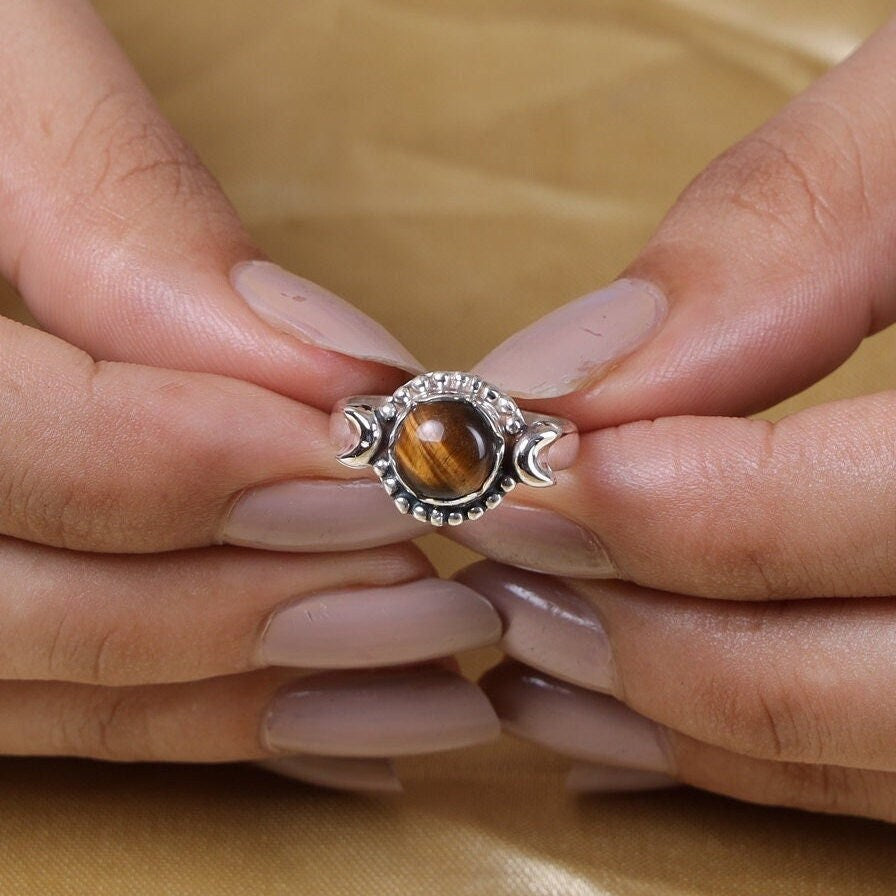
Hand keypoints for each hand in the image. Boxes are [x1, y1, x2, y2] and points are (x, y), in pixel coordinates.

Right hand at [0, 0, 500, 787]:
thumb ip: (121, 212)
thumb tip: (321, 373)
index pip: (4, 443)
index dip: (192, 465)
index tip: (380, 456)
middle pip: (39, 609)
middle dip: (254, 606)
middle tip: (441, 594)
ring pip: (59, 684)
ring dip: (257, 696)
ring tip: (433, 682)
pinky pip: (63, 708)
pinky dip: (204, 723)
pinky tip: (334, 721)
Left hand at [454, 15, 895, 819]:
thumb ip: (784, 226)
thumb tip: (582, 371)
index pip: (886, 514)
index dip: (683, 507)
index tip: (518, 463)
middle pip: (848, 680)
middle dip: (642, 624)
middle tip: (492, 545)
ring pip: (843, 750)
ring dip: (655, 705)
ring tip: (521, 625)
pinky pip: (855, 775)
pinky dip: (719, 750)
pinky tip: (604, 697)